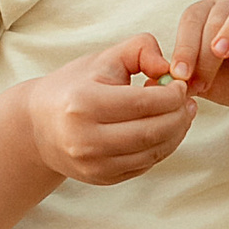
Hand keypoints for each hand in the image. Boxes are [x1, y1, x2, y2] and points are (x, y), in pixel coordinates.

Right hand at [23, 36, 195, 187]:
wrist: (39, 126)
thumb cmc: (76, 86)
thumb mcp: (103, 58)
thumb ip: (140, 49)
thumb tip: (169, 68)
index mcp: (83, 103)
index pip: (142, 103)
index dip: (172, 95)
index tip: (181, 86)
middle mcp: (85, 138)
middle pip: (151, 131)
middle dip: (179, 116)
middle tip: (189, 102)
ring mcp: (93, 163)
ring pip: (152, 152)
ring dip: (176, 133)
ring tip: (181, 115)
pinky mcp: (101, 178)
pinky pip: (144, 165)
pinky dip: (162, 148)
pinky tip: (165, 130)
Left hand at [167, 0, 228, 116]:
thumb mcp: (206, 83)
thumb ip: (186, 79)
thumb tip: (156, 84)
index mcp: (211, 14)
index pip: (193, 18)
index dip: (183, 44)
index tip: (178, 74)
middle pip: (218, 12)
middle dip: (204, 46)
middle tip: (199, 77)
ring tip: (222, 52)